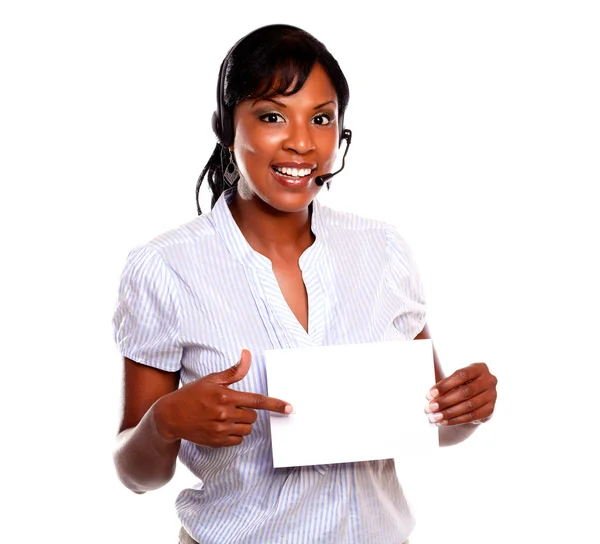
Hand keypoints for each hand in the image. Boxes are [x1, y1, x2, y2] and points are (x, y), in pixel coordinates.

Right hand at [154, 349, 291, 446]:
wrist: (170, 416)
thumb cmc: (192, 394)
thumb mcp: (211, 379)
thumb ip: (233, 371)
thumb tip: (247, 354)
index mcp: (225, 396)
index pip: (257, 401)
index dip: (275, 404)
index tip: (289, 408)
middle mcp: (224, 413)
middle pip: (253, 416)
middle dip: (248, 411)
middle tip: (232, 406)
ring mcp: (220, 429)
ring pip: (247, 428)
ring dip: (242, 423)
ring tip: (226, 416)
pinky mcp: (216, 442)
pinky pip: (238, 440)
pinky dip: (235, 434)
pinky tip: (222, 426)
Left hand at [424, 362, 496, 425]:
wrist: (475, 395)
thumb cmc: (460, 383)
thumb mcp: (455, 378)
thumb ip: (445, 383)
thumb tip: (430, 395)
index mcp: (479, 368)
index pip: (461, 375)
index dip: (445, 385)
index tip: (430, 393)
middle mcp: (489, 380)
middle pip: (465, 392)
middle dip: (445, 401)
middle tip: (430, 407)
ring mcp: (492, 396)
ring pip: (468, 406)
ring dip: (449, 413)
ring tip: (435, 417)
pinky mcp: (490, 409)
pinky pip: (472, 417)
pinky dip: (456, 420)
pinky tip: (444, 422)